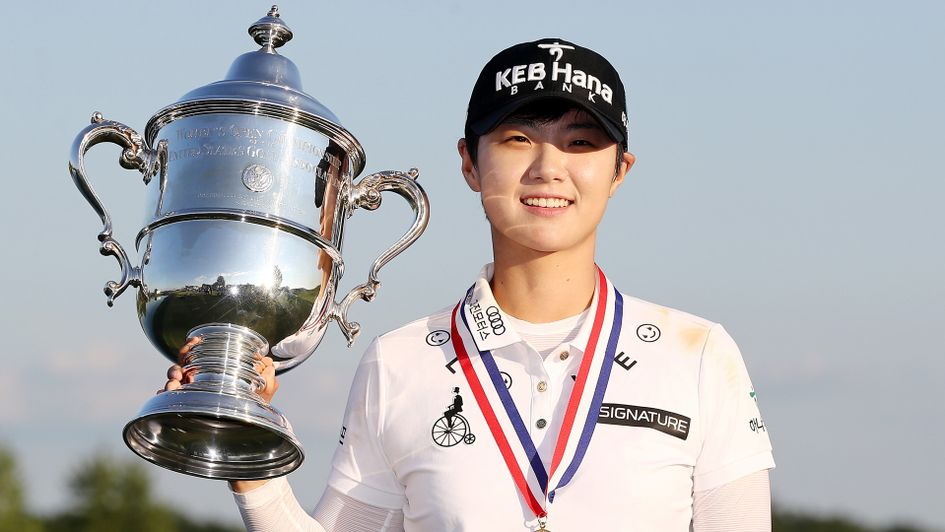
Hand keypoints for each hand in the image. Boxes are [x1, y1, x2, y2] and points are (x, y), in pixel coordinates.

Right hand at [159, 336, 279, 403]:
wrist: (245, 435)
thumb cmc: (252, 413)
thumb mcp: (262, 394)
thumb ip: (269, 379)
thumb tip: (270, 362)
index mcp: (211, 376)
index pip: (197, 357)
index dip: (193, 347)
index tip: (195, 341)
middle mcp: (197, 385)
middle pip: (180, 369)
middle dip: (176, 367)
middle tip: (179, 373)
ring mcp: (189, 397)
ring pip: (171, 383)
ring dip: (169, 381)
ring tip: (173, 385)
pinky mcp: (183, 410)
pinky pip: (166, 402)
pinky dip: (163, 397)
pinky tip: (164, 396)